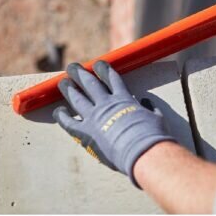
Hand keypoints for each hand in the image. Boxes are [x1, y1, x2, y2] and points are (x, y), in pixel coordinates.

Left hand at [53, 61, 176, 185]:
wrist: (142, 151)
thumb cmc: (153, 135)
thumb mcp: (156, 117)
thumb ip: (150, 108)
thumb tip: (146, 103)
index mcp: (124, 99)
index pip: (111, 78)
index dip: (104, 69)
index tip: (98, 64)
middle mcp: (106, 105)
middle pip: (90, 84)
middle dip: (80, 74)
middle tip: (72, 67)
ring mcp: (94, 118)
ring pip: (77, 99)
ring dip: (68, 89)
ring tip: (62, 82)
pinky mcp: (86, 133)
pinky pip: (69, 123)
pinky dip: (62, 116)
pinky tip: (58, 111)